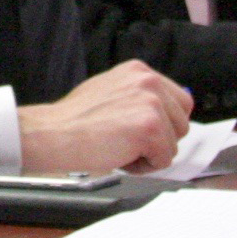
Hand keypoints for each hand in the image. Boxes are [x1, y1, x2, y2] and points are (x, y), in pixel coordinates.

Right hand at [17, 61, 192, 174]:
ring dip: (150, 154)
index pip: (180, 101)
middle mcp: (148, 81)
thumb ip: (137, 96)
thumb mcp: (110, 91)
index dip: (166, 123)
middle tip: (129, 142)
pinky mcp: (150, 127)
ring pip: (174, 144)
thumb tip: (162, 112)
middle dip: (160, 140)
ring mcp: (151, 103)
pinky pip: (164, 159)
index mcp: (139, 71)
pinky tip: (121, 155)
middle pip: (182, 123)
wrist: (53, 133)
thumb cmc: (73, 119)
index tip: (146, 132)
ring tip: (121, 147)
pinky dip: (144, 166)